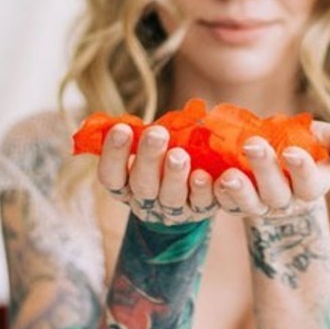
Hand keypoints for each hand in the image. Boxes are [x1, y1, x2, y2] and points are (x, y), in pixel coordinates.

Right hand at [96, 122, 217, 224]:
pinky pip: (207, 203)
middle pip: (142, 186)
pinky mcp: (202, 210)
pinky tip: (218, 176)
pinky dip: (214, 189)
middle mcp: (147, 201)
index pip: (111, 176)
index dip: (114, 155)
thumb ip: (149, 134)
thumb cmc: (167, 155)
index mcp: (127, 185)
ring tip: (180, 156)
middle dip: (149, 159)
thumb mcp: (153, 145)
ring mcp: (175, 209)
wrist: (196, 186)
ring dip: (175, 177)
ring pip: (171, 198)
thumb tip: (156, 118)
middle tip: (157, 134)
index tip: (121, 128)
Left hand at [212, 121, 329, 218]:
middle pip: (276, 192)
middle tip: (253, 145)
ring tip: (228, 175)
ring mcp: (260, 204)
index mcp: (314, 185)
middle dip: (265, 169)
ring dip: (239, 191)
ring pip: (250, 203)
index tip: (292, 152)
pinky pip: (225, 202)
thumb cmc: (312, 146)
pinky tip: (208, 179)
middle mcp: (287, 200)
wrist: (281, 157)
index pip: (310, 182)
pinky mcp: (236, 201)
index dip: (302, 169)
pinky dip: (216, 194)